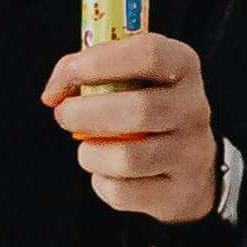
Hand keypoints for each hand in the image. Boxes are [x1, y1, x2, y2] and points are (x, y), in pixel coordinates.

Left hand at [42, 22, 220, 226]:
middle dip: (86, 113)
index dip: (100, 61)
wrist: (192, 165)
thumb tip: (53, 92)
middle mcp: (193, 108)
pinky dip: (102, 183)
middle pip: (139, 110)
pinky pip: (124, 193)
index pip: (148, 54)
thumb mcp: (133, 77)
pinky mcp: (178, 192)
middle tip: (63, 114)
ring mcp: (190, 153)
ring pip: (128, 159)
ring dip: (91, 154)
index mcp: (182, 66)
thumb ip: (93, 71)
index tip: (69, 72)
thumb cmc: (147, 108)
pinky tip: (107, 173)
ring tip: (87, 148)